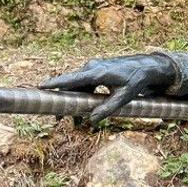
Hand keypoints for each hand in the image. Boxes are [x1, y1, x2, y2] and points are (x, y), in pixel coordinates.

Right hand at [40, 54, 175, 122]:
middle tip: (57, 118)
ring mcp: (93, 68)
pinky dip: (81, 95)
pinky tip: (81, 108)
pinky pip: (84, 84)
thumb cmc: (136, 80)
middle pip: (71, 85)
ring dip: (73, 100)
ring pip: (77, 85)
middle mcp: (92, 67)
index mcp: (97, 73)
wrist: (146, 67)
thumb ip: (108, 108)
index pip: (72, 79)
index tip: (41, 86)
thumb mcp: (124, 96)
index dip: (55, 83)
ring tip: (69, 119)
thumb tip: (92, 120)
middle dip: (63, 101)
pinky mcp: (96, 70)